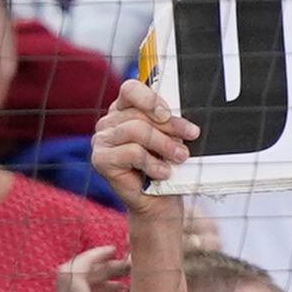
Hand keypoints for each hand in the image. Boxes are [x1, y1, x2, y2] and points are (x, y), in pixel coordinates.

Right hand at [91, 79, 196, 214]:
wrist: (157, 202)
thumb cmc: (163, 166)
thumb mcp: (169, 138)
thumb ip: (168, 122)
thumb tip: (180, 116)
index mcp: (124, 110)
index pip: (130, 89)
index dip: (150, 98)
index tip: (168, 113)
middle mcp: (109, 122)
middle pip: (139, 114)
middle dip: (170, 125)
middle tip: (191, 136)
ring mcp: (101, 140)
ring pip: (136, 130)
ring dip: (164, 144)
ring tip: (180, 156)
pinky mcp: (100, 159)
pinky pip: (132, 152)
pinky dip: (152, 162)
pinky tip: (162, 172)